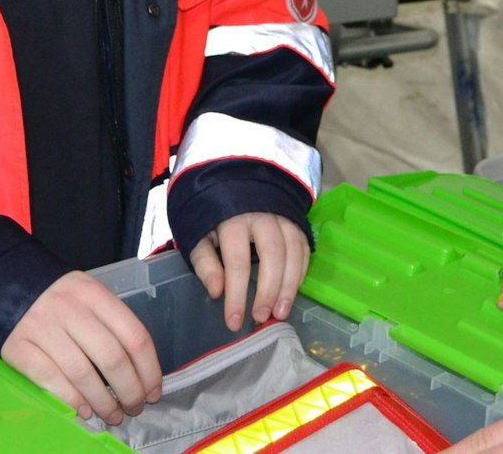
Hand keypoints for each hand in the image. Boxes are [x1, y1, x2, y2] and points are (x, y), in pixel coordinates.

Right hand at [0, 271, 161, 424]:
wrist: (9, 290)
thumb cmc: (61, 302)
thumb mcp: (90, 300)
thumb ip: (113, 327)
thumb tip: (141, 373)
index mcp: (95, 294)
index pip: (134, 336)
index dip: (148, 370)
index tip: (153, 391)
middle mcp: (70, 308)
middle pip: (111, 358)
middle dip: (129, 391)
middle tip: (134, 408)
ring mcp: (42, 327)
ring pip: (82, 373)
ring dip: (103, 402)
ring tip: (112, 415)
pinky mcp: (18, 347)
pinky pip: (51, 379)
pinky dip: (72, 400)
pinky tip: (85, 411)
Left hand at [188, 211, 309, 329]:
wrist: (233, 181)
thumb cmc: (213, 216)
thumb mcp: (199, 236)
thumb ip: (205, 263)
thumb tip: (217, 291)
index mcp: (232, 219)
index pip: (237, 262)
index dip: (236, 295)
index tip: (234, 321)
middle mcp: (261, 215)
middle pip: (272, 255)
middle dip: (268, 291)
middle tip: (261, 317)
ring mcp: (282, 216)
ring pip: (293, 252)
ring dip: (289, 286)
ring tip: (280, 312)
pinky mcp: (296, 221)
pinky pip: (303, 248)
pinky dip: (300, 272)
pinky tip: (292, 292)